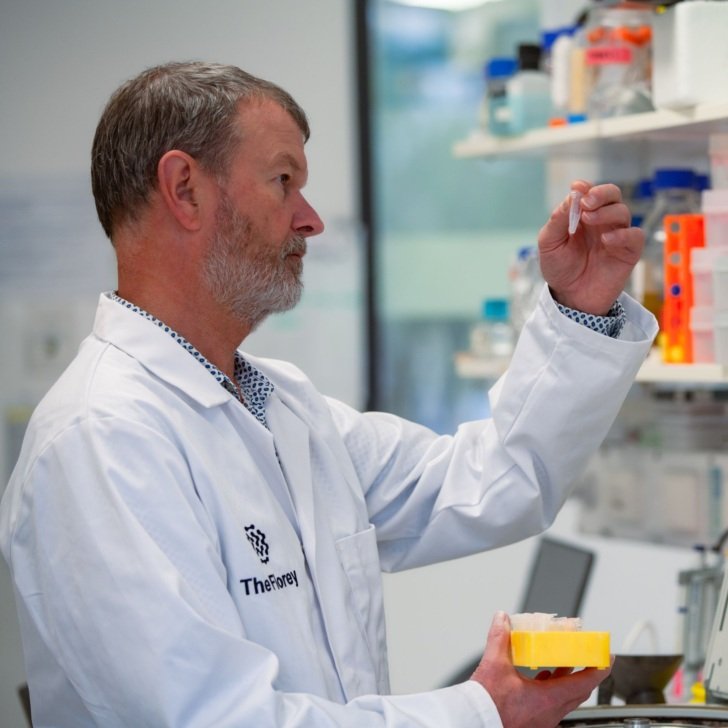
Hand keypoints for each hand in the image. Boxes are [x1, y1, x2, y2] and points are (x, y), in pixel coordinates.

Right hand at [470, 612, 610, 727]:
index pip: (584, 683)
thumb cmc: (486, 704)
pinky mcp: (532, 722)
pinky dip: (552, 689)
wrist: (473, 722)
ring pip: (565, 699)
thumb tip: (503, 619)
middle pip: (578, 692)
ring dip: (568, 680)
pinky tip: (541, 679)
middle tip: (590, 657)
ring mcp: (542, 720)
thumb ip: (500, 638)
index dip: (599, 669)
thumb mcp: (494, 664)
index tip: (607, 658)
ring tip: (565, 663)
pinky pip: (551, 704)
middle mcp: (549, 713)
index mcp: (547, 700)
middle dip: (586, 673)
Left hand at [537, 180, 643, 314]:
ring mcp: (616, 235)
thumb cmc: (559, 268)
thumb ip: (559, 219)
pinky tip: (606, 240)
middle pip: (612, 195)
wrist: (569, 297)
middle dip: (601, 193)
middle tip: (587, 202)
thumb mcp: (550, 243)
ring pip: (623, 211)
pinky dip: (622, 234)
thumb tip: (573, 194)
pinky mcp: (628, 252)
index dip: (586, 188)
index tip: (578, 188)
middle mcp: (601, 221)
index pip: (590, 192)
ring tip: (589, 220)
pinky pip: (634, 236)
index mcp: (582, 215)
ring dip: (607, 212)